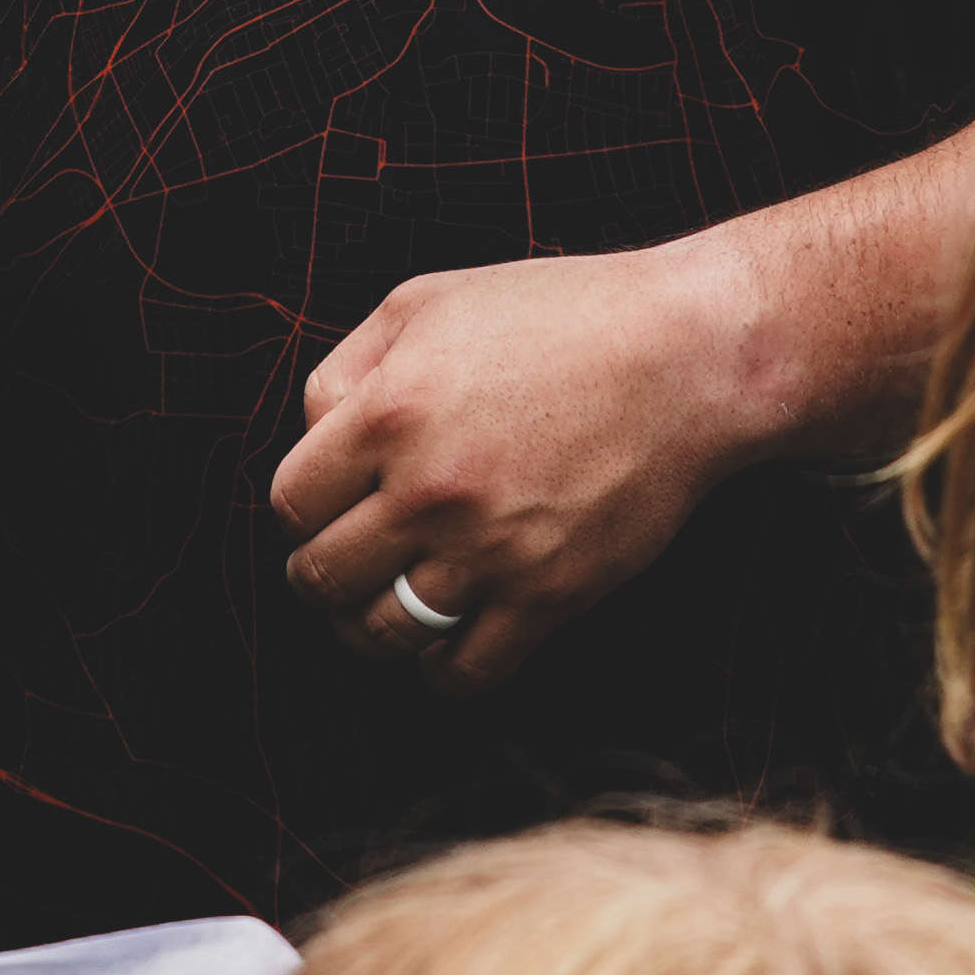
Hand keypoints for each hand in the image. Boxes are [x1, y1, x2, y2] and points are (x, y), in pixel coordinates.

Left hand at [267, 241, 759, 689]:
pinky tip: (443, 642)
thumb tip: (310, 437)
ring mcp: (490, 551)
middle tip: (346, 564)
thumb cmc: (559, 315)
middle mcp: (428, 491)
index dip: (303, 510)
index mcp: (387, 413)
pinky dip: (440, 672)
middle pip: (321, 578)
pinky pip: (465, 672)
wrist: (684, 357)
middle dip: (322, 575)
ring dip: (368, 629)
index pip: (291, 504)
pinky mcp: (549, 595)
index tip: (328, 508)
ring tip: (382, 609)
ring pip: (382, 634)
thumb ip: (347, 369)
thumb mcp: (427, 302)